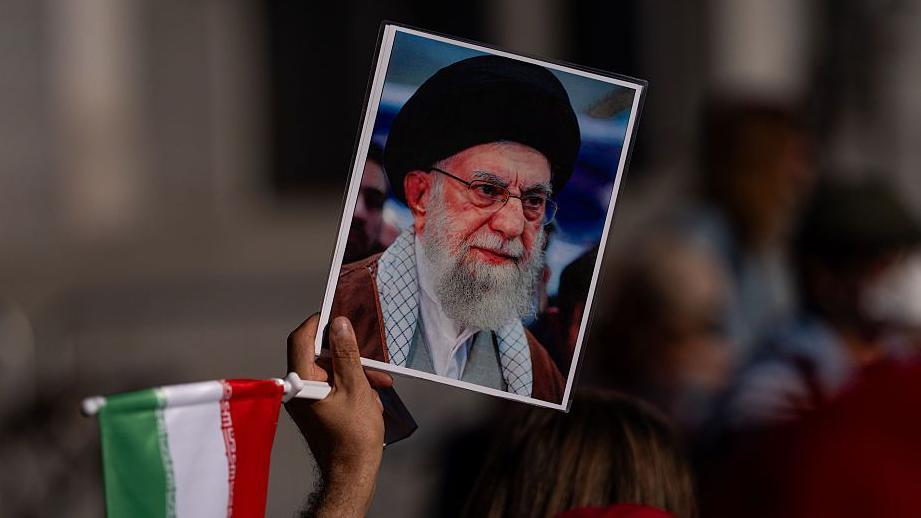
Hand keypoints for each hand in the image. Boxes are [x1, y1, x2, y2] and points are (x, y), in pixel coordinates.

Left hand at [285, 314, 392, 516]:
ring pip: (328, 371)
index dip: (318, 323)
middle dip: (346, 352)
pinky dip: (350, 384)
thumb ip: (346, 353)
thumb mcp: (356, 387)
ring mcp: (304, 400)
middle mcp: (297, 389)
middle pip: (316, 354)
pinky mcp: (314, 408)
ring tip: (380, 380)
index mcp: (301, 382)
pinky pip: (330, 386)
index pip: (300, 339)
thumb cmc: (354, 434)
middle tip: (369, 350)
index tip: (338, 315)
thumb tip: (340, 324)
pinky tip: (372, 393)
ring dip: (354, 371)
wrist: (351, 473)